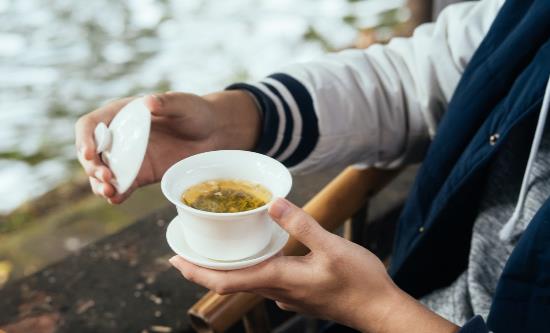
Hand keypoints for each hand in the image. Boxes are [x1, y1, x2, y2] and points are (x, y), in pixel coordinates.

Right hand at [75, 91, 259, 202]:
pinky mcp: (140, 176)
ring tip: (108, 191)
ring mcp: (128, 159)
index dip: (84, 138)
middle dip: (92, 167)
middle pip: (91, 154)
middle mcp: (119, 138)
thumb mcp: (183, 104)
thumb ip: (166, 102)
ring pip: (102, 174)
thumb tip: (148, 102)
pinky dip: (116, 194)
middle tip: (105, 176)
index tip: (88, 153)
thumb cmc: (196, 112)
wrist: (213, 134)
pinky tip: (116, 199)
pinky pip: (122, 187)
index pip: (90, 125)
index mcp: (121, 115)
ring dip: (99, 184)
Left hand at [169, 198, 458, 332]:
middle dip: (205, 269)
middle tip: (186, 250)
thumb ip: (302, 225)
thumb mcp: (332, 247)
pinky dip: (251, 269)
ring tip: (217, 247)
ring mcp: (289, 296)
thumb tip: (272, 204)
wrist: (380, 310)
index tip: (174, 260)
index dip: (197, 272)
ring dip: (227, 269)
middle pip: (231, 283)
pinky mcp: (299, 295)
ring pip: (248, 282)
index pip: (227, 281)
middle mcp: (278, 291)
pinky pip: (265, 282)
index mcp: (280, 279)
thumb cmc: (359, 282)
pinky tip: (259, 254)